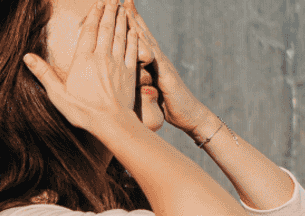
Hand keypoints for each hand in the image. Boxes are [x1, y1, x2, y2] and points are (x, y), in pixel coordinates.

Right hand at [23, 0, 139, 132]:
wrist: (111, 123)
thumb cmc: (83, 112)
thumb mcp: (58, 94)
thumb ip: (43, 74)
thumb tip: (27, 57)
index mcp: (83, 60)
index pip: (89, 31)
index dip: (93, 15)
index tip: (97, 4)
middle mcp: (101, 57)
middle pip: (106, 28)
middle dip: (109, 11)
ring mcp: (117, 63)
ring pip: (120, 35)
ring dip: (121, 19)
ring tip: (122, 7)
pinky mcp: (130, 72)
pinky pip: (132, 49)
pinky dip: (133, 37)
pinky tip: (133, 29)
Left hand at [124, 2, 211, 131]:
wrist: (189, 116)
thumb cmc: (168, 106)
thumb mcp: (148, 91)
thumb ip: (137, 81)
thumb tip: (122, 80)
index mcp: (152, 63)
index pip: (137, 40)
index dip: (127, 25)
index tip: (115, 10)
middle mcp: (157, 59)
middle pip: (141, 33)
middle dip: (131, 15)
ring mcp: (163, 64)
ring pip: (146, 39)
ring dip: (136, 22)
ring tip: (126, 5)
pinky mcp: (166, 74)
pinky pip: (153, 56)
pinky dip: (144, 43)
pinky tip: (136, 33)